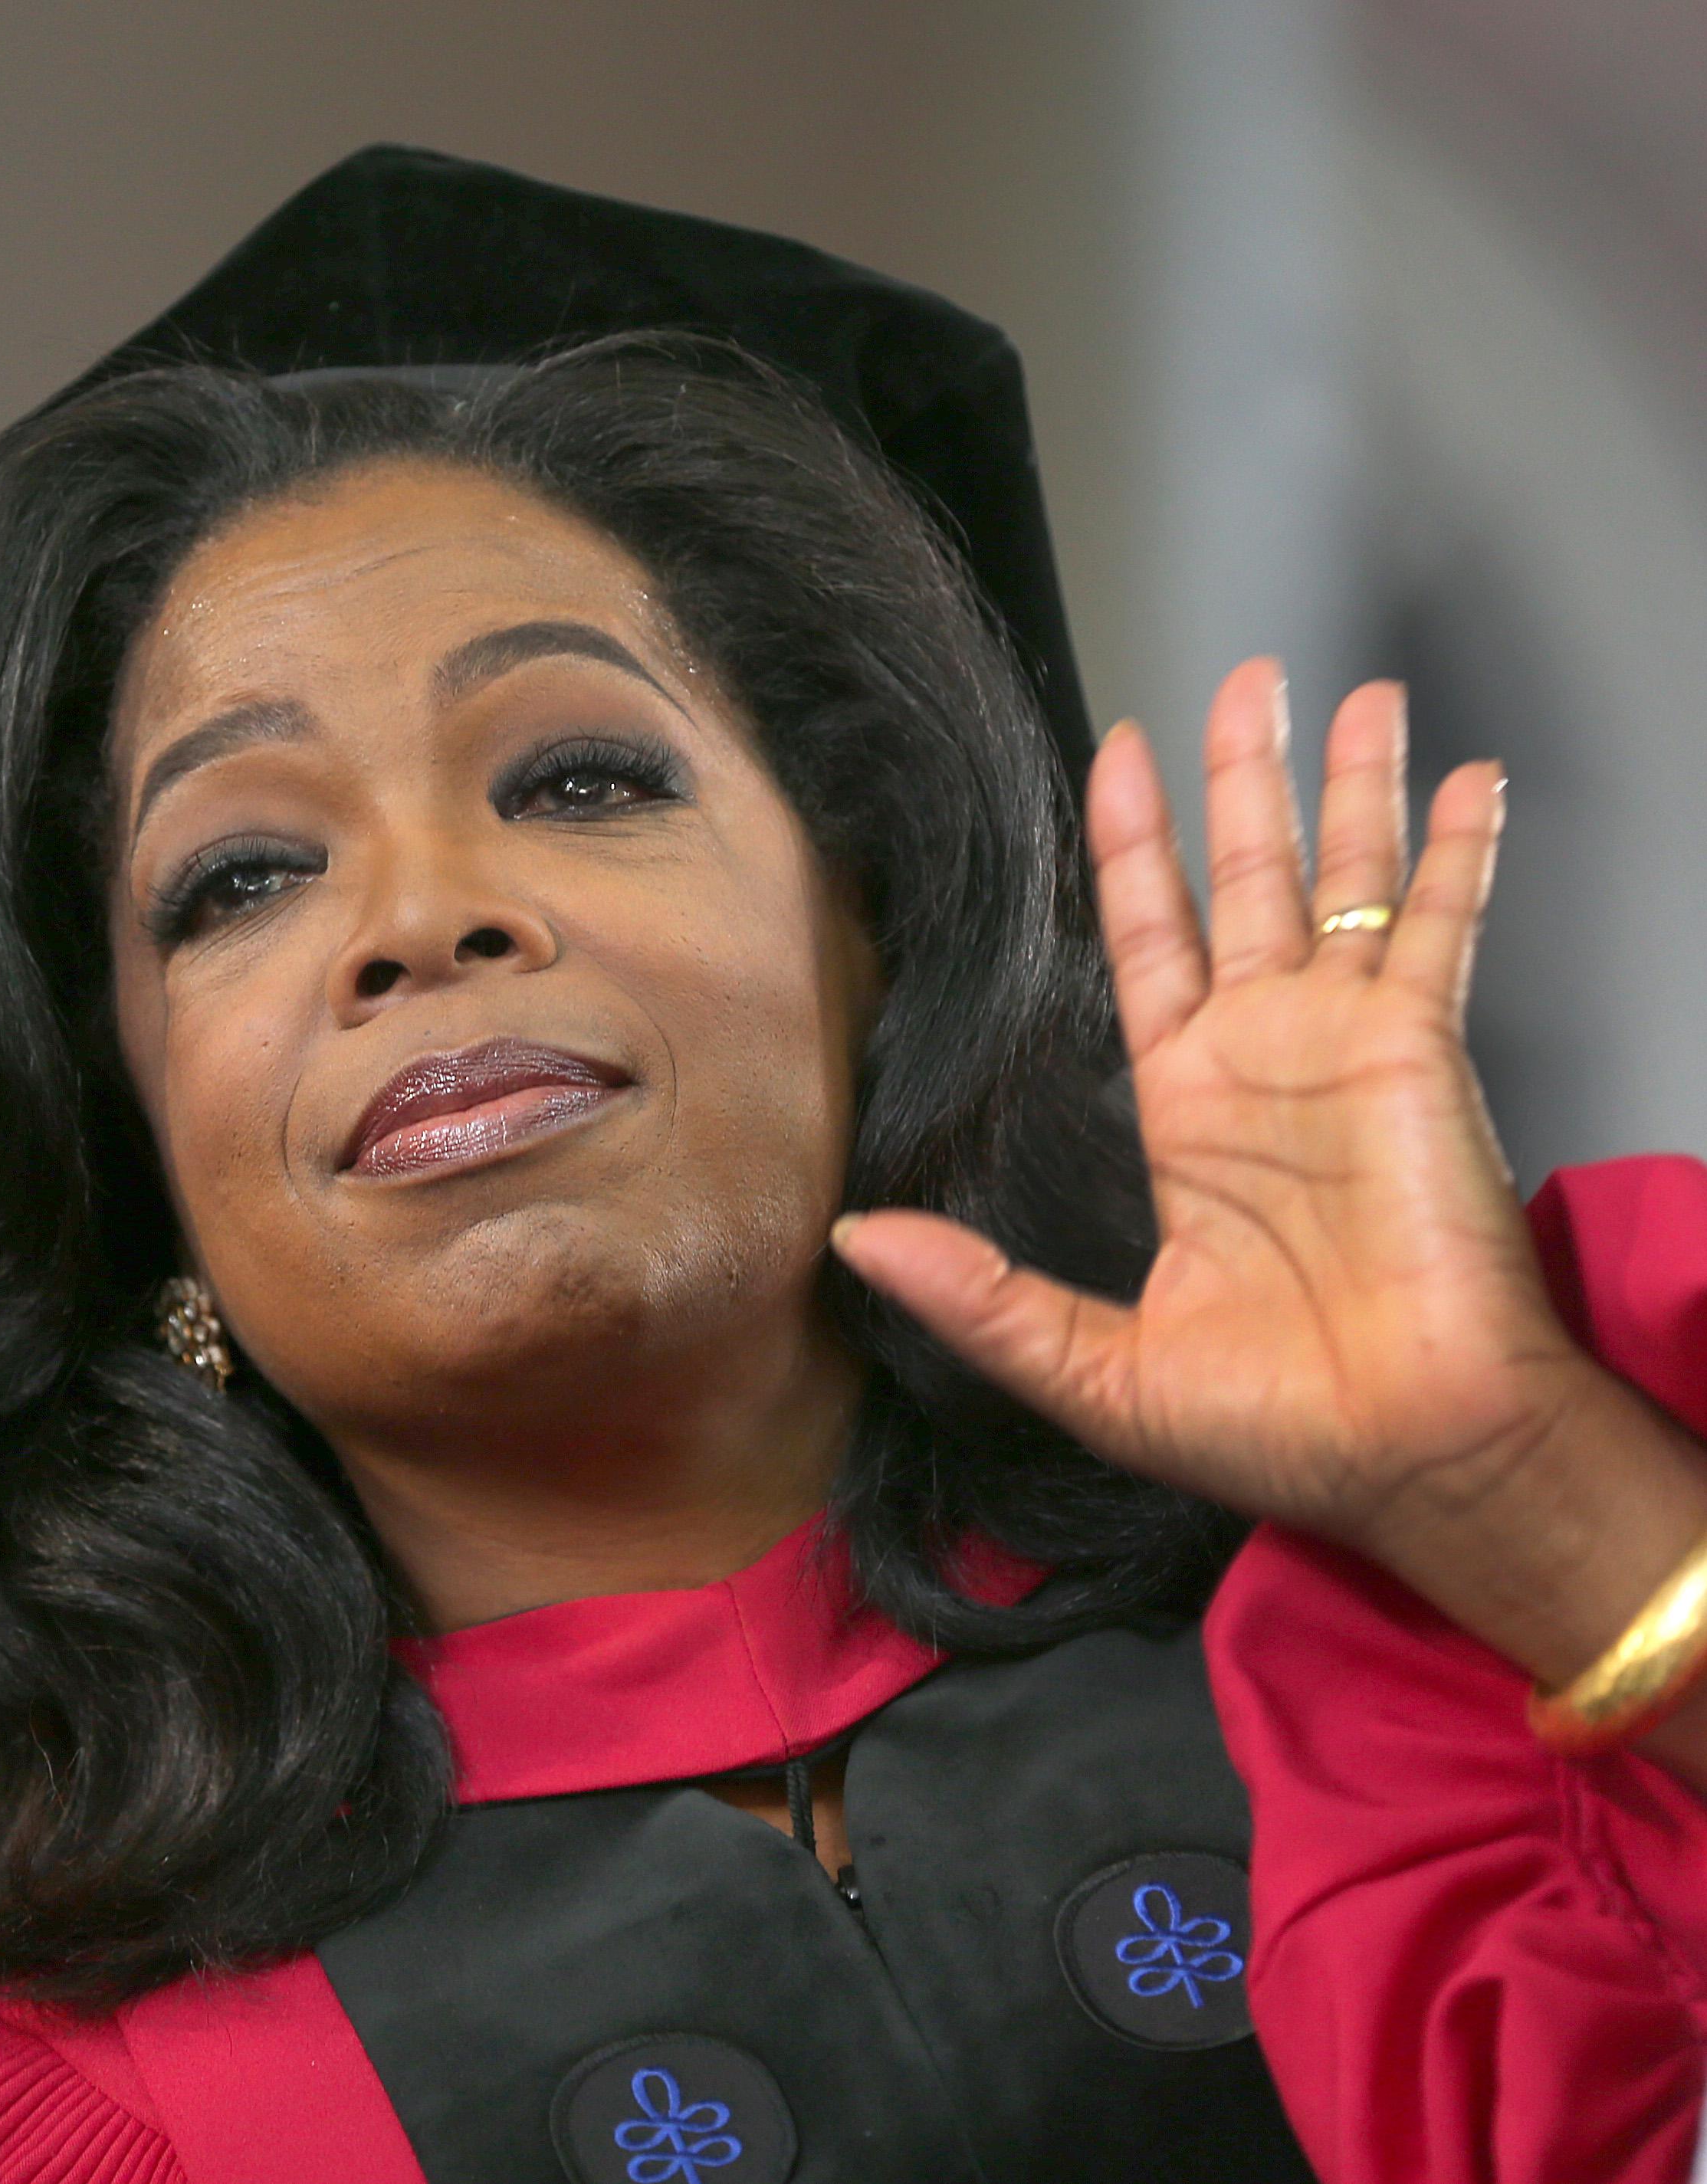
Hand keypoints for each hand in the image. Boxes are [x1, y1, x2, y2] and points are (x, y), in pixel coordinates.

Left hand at [833, 660, 1706, 1705]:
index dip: (1131, 849)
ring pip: (1348, 881)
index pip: (1148, 942)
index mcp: (1186, 1109)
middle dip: (1240, 782)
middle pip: (1245, 882)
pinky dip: (1462, 855)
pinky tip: (1473, 780)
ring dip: (1353, 787)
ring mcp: (1349, 1048)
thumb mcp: (1090, 1367)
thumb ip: (978, 1295)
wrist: (1411, 1455)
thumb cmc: (1273, 1424)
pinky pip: (1443, 929)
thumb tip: (854, 1241)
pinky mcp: (1421, 1055)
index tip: (1117, 759)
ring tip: (1356, 694)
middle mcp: (1265, 1058)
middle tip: (1238, 683)